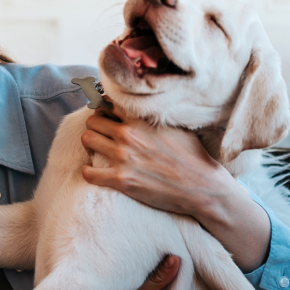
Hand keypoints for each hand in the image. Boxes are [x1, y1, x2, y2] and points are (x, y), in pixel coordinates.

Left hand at [80, 106, 232, 217]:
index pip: (109, 102)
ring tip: (98, 150)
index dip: (106, 108)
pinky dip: (89, 172)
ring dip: (90, 144)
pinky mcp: (121, 180)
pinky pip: (89, 173)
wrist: (201, 186)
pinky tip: (96, 172)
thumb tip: (147, 106)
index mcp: (141, 119)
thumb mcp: (175, 126)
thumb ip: (154, 116)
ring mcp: (123, 157)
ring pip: (87, 139)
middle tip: (102, 134)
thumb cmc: (193, 156)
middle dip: (96, 125)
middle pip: (93, 120)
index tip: (107, 115)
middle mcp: (128, 134)